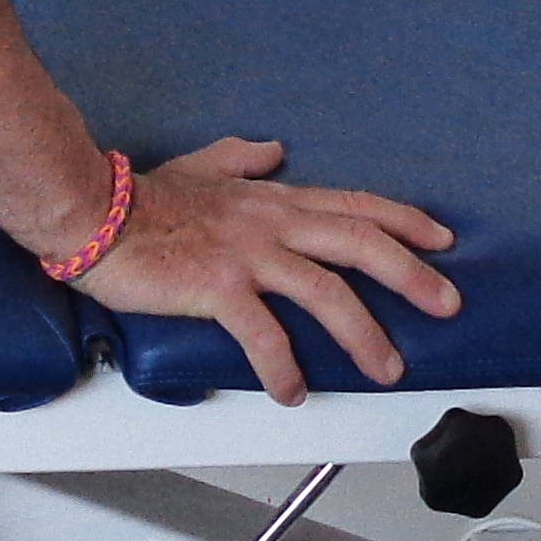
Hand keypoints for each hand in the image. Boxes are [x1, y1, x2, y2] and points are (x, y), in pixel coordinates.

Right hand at [80, 137, 459, 404]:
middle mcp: (269, 224)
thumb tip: (272, 150)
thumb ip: (241, 159)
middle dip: (411, 274)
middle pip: (358, 243)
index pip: (353, 205)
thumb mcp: (201, 166)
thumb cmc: (141, 196)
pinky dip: (283, 365)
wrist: (92, 210)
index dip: (403, 220)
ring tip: (386, 367)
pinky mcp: (217, 287)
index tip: (441, 238)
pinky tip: (292, 391)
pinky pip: (263, 333)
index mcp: (271, 199)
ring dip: (363, 333)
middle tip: (447, 304)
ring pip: (325, 292)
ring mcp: (246, 255)